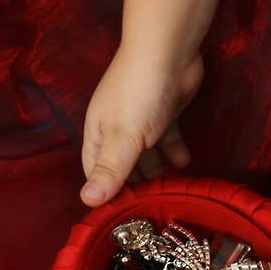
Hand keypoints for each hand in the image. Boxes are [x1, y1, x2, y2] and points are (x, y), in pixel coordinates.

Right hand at [80, 45, 203, 206]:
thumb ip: (109, 170)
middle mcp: (117, 128)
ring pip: (147, 154)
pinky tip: (184, 164)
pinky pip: (167, 138)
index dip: (109, 195)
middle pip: (124, 166)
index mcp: (98, 135)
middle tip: (154, 209)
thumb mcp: (122, 137)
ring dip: (158, 172)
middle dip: (137, 186)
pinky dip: (174, 151)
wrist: (169, 51)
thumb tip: (86, 202)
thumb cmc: (139, 94)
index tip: (124, 219)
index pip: (97, 173)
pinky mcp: (166, 111)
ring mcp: (142, 119)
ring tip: (170, 191)